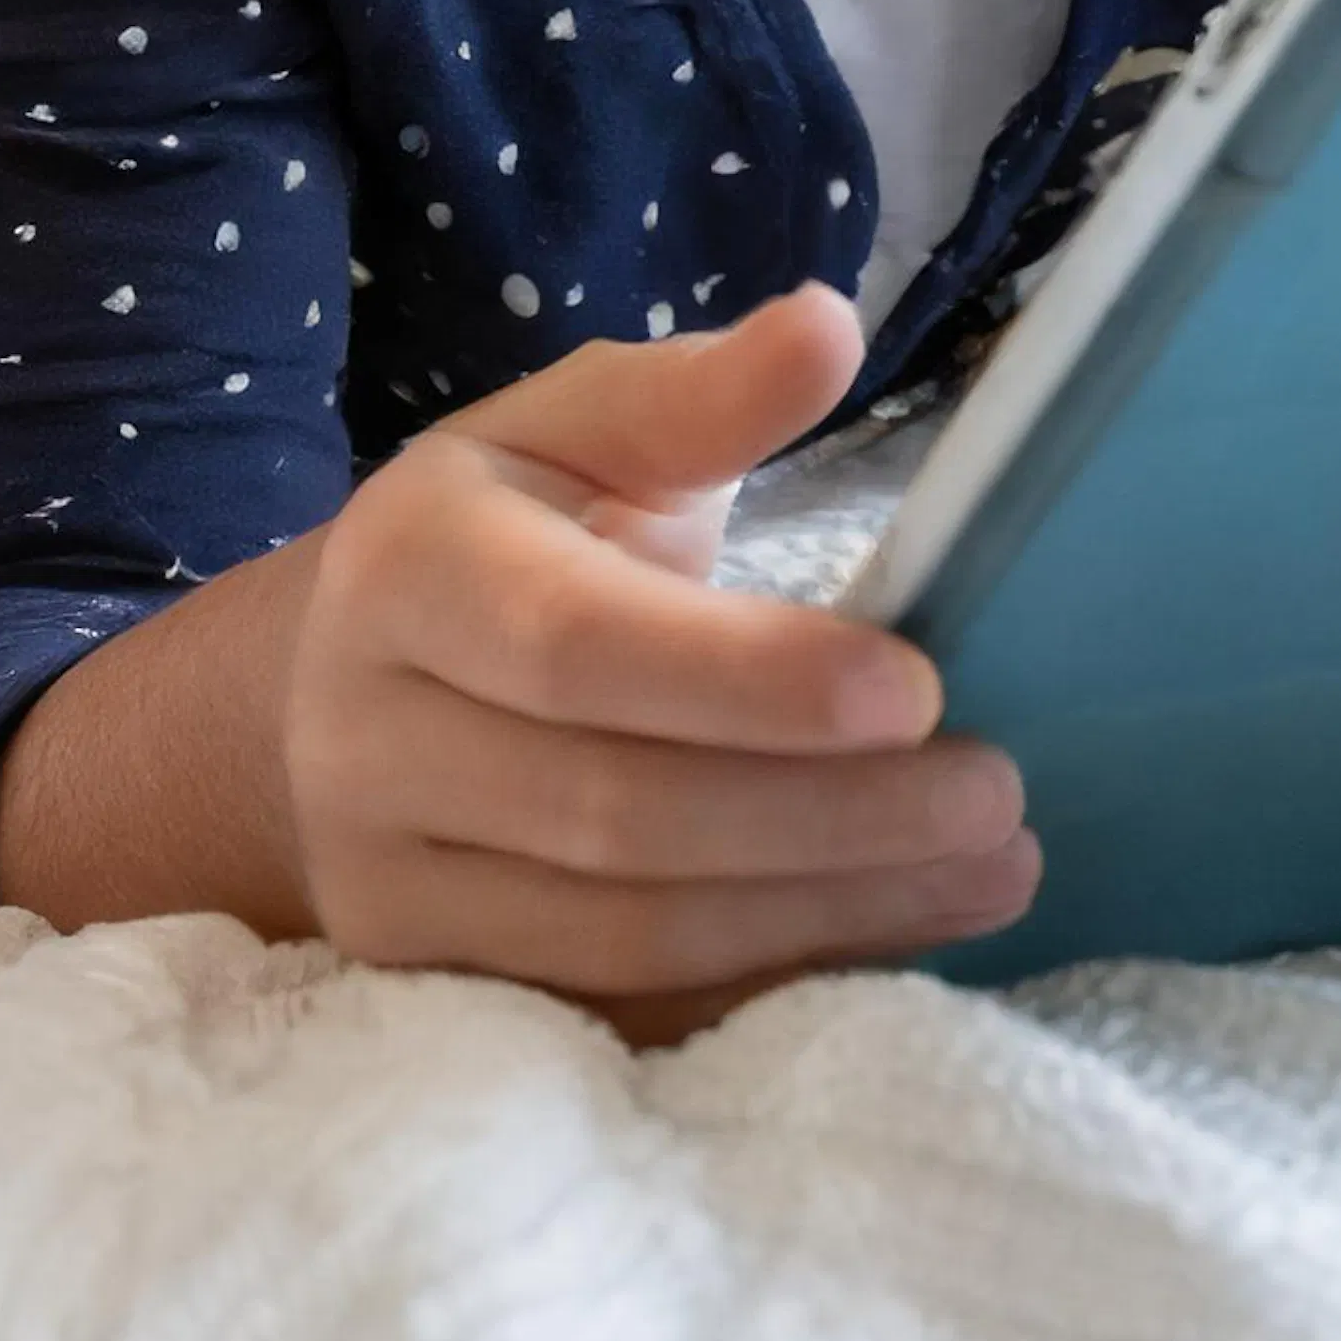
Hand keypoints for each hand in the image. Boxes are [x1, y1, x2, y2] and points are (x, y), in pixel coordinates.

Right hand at [279, 282, 1037, 1029]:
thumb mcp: (580, 428)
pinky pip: (617, 1012)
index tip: (917, 689)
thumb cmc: (510, 528)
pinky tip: (893, 935)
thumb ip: (700, 396)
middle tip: (997, 794)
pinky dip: (768, 983)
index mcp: (404, 569)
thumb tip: (828, 328)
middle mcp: (364, 739)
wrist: (343, 679)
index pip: (576, 645)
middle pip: (615, 812)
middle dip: (827, 816)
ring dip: (826, 911)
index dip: (750, 681)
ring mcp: (384, 884)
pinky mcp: (428, 986)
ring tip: (990, 868)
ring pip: (622, 936)